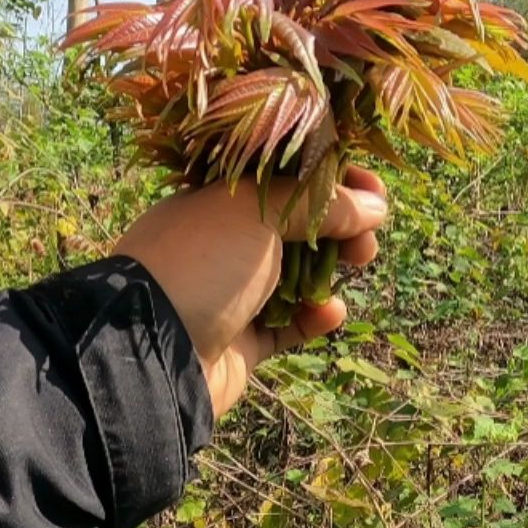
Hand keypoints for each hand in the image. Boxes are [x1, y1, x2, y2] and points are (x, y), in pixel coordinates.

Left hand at [113, 165, 388, 415]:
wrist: (151, 350)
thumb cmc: (202, 261)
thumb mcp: (261, 213)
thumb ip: (321, 204)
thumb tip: (375, 205)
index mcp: (217, 197)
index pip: (283, 177)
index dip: (331, 179)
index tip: (374, 190)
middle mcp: (222, 241)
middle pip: (295, 225)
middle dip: (341, 225)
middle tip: (369, 236)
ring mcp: (231, 292)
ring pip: (296, 274)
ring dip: (332, 268)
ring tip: (360, 264)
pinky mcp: (241, 340)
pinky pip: (288, 324)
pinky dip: (313, 316)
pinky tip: (332, 311)